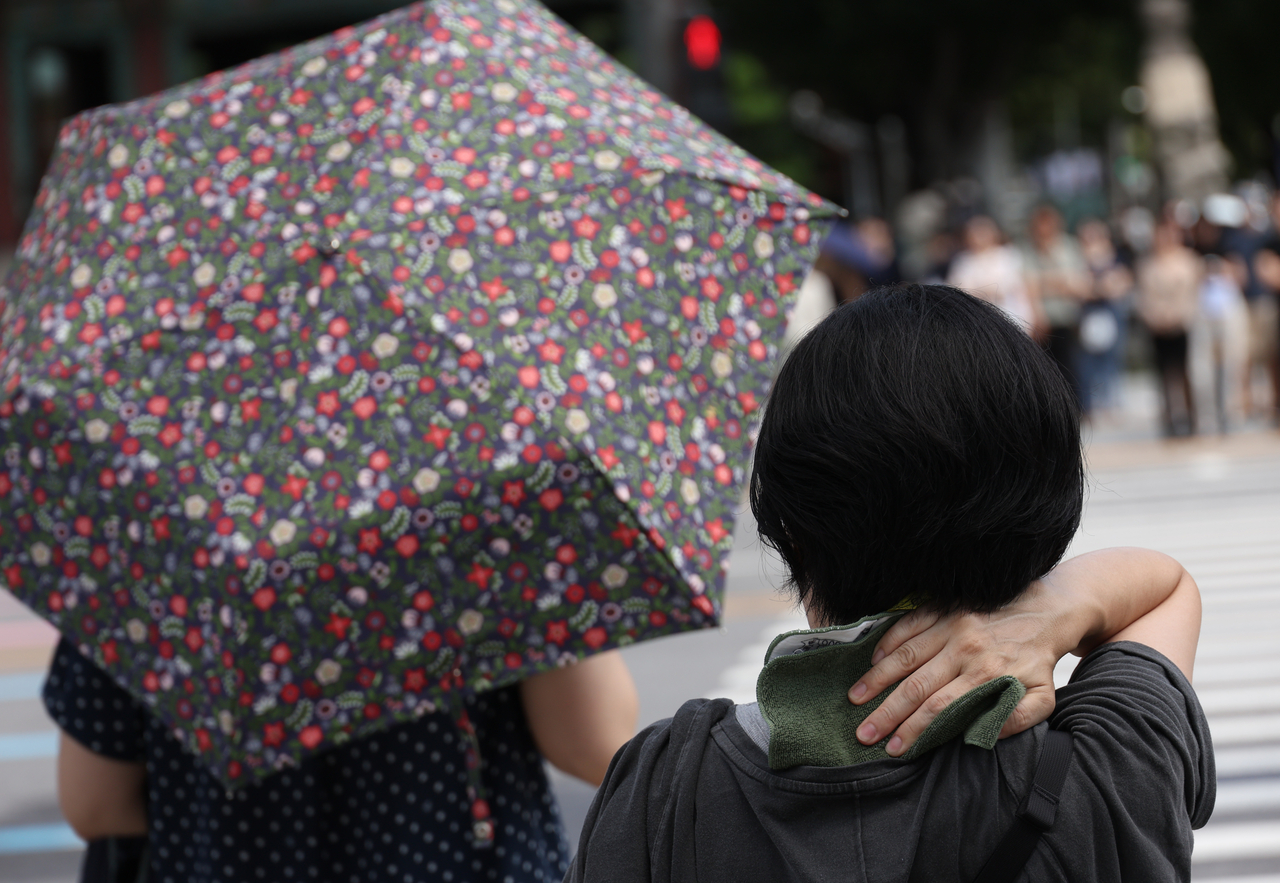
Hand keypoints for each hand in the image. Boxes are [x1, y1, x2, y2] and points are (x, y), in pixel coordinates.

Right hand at [847, 580, 1079, 756]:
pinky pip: (910, 625)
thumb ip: (1018, 719)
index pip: (941, 708)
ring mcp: (952, 625)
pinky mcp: (944, 608)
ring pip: (906, 655)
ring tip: (856, 698)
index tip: (894, 748)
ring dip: (878, 679)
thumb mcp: (1042, 697)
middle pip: (916, 687)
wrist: (1048, 609)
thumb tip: (984, 736)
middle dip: (887, 713)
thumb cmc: (1038, 660)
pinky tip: (873, 661)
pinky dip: (889, 642)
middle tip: (863, 732)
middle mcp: (965, 649)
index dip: (915, 730)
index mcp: (986, 674)